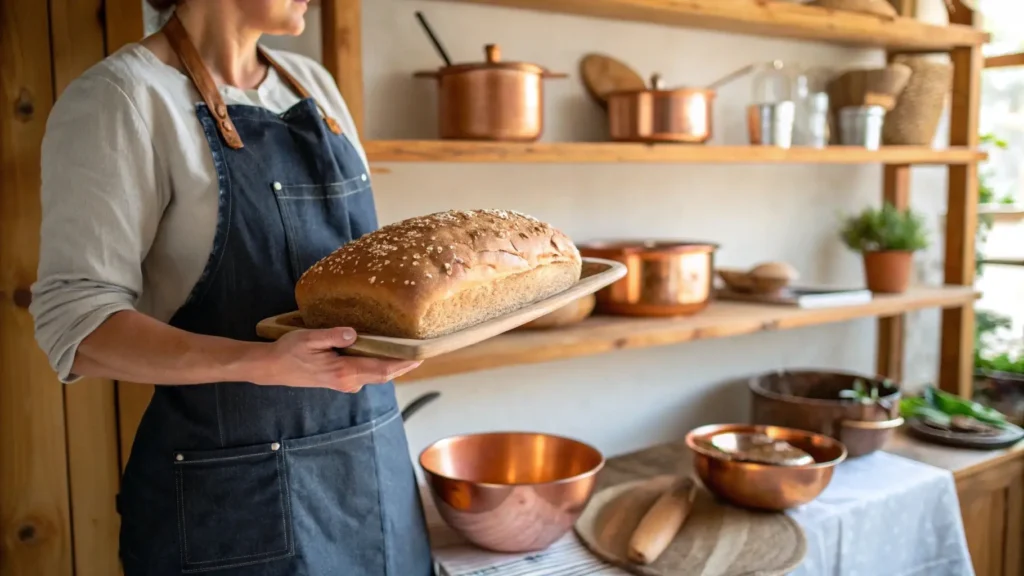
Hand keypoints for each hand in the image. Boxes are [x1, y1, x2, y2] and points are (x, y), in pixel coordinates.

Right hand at [253, 327, 421, 392]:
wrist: (272, 368)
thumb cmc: (289, 352)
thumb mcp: (308, 338)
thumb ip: (331, 335)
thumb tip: (353, 333)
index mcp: (344, 372)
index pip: (381, 369)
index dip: (403, 364)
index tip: (420, 356)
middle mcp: (348, 382)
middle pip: (384, 375)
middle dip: (404, 366)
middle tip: (423, 352)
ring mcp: (345, 383)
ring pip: (376, 376)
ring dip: (393, 366)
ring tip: (409, 352)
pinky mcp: (341, 380)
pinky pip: (367, 374)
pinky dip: (380, 366)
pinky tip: (384, 353)